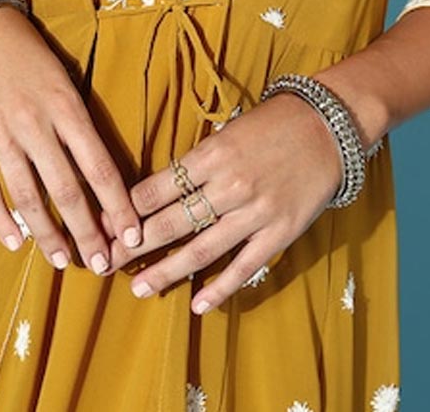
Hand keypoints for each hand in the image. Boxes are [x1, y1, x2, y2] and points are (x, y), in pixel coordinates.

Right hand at [0, 6, 142, 273]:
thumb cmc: (22, 50)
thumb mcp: (60, 76)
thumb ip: (75, 120)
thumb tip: (96, 170)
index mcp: (66, 105)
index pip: (100, 166)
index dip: (118, 206)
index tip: (132, 237)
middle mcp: (36, 121)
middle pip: (68, 189)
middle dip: (88, 233)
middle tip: (102, 265)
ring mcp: (0, 131)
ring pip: (29, 195)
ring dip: (49, 234)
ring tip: (63, 261)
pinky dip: (1, 219)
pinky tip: (15, 243)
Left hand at [108, 93, 342, 312]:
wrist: (327, 126)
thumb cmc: (271, 124)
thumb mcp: (226, 133)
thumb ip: (196, 163)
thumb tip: (158, 192)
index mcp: (210, 155)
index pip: (156, 189)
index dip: (126, 211)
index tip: (103, 226)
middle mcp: (229, 185)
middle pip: (171, 222)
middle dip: (135, 246)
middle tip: (107, 262)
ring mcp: (255, 212)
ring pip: (202, 250)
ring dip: (167, 271)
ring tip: (139, 288)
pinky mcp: (280, 232)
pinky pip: (244, 266)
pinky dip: (220, 288)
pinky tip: (198, 304)